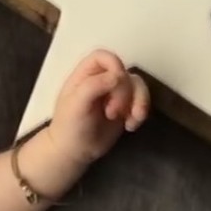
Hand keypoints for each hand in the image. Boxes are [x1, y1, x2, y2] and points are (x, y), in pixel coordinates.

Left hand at [48, 50, 149, 165]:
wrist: (74, 153)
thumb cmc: (69, 127)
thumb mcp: (76, 106)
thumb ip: (93, 86)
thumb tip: (118, 76)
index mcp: (85, 75)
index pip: (104, 56)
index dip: (115, 65)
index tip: (116, 82)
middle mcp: (101, 80)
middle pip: (125, 72)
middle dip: (124, 93)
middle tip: (112, 114)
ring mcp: (115, 93)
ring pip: (138, 85)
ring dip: (139, 102)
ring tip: (132, 121)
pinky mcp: (125, 107)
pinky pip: (141, 101)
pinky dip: (140, 112)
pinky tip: (131, 127)